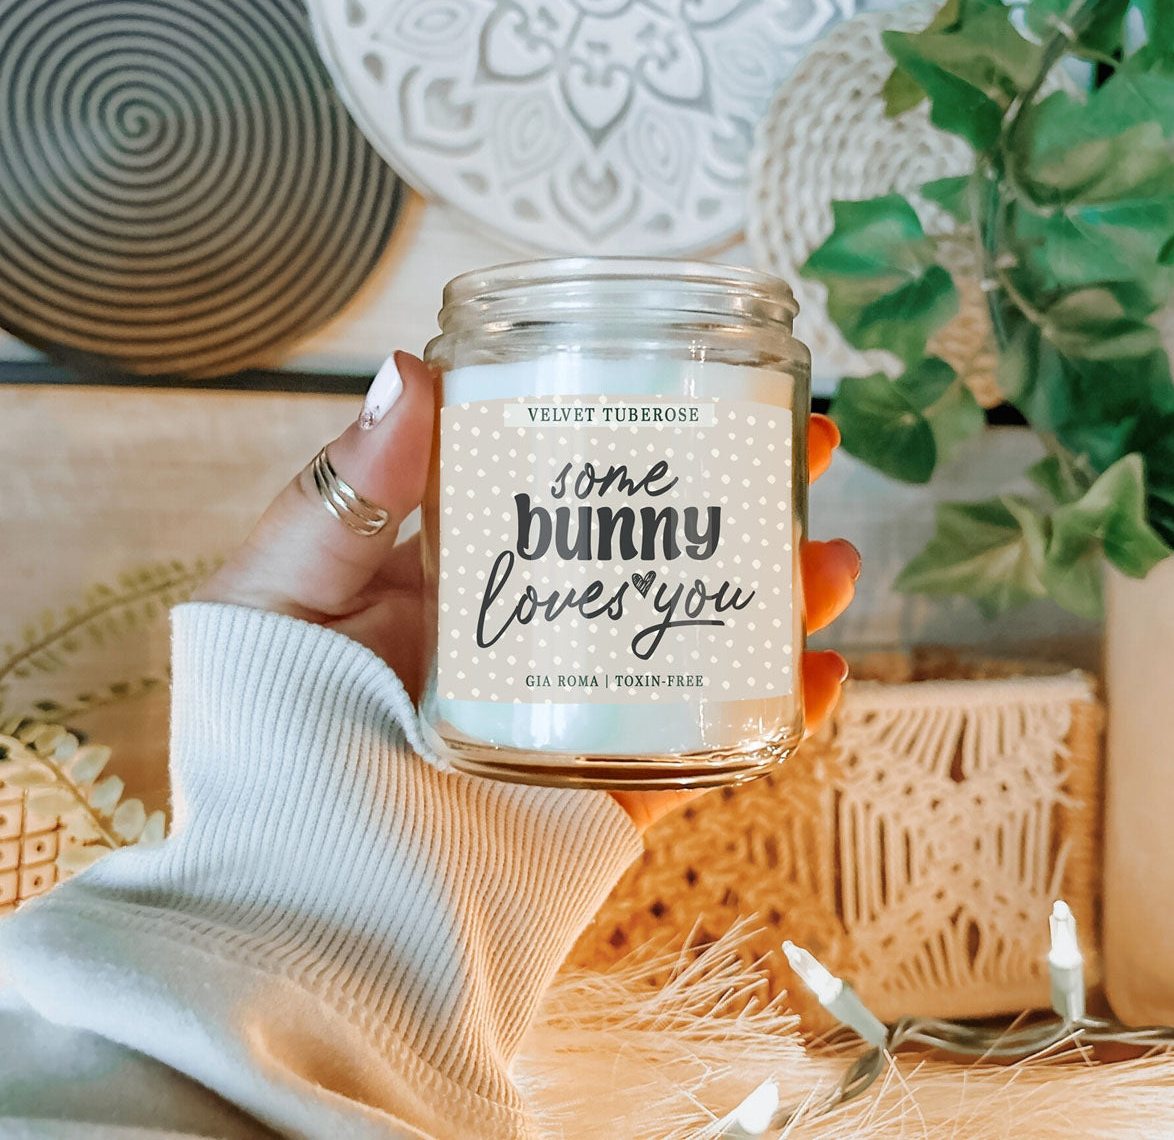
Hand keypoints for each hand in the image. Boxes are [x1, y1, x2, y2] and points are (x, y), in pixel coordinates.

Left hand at [197, 353, 858, 831]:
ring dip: (773, 605)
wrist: (292, 887)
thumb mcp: (292, 580)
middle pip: (656, 560)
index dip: (644, 437)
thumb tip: (407, 369)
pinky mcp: (603, 796)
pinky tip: (818, 683)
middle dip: (738, 509)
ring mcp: (578, 714)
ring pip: (694, 646)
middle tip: (807, 457)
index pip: (573, 487)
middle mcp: (537, 634)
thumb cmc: (265, 718)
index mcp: (471, 571)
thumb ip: (352, 489)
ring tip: (827, 567)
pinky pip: (699, 755)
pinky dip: (767, 722)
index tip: (706, 391)